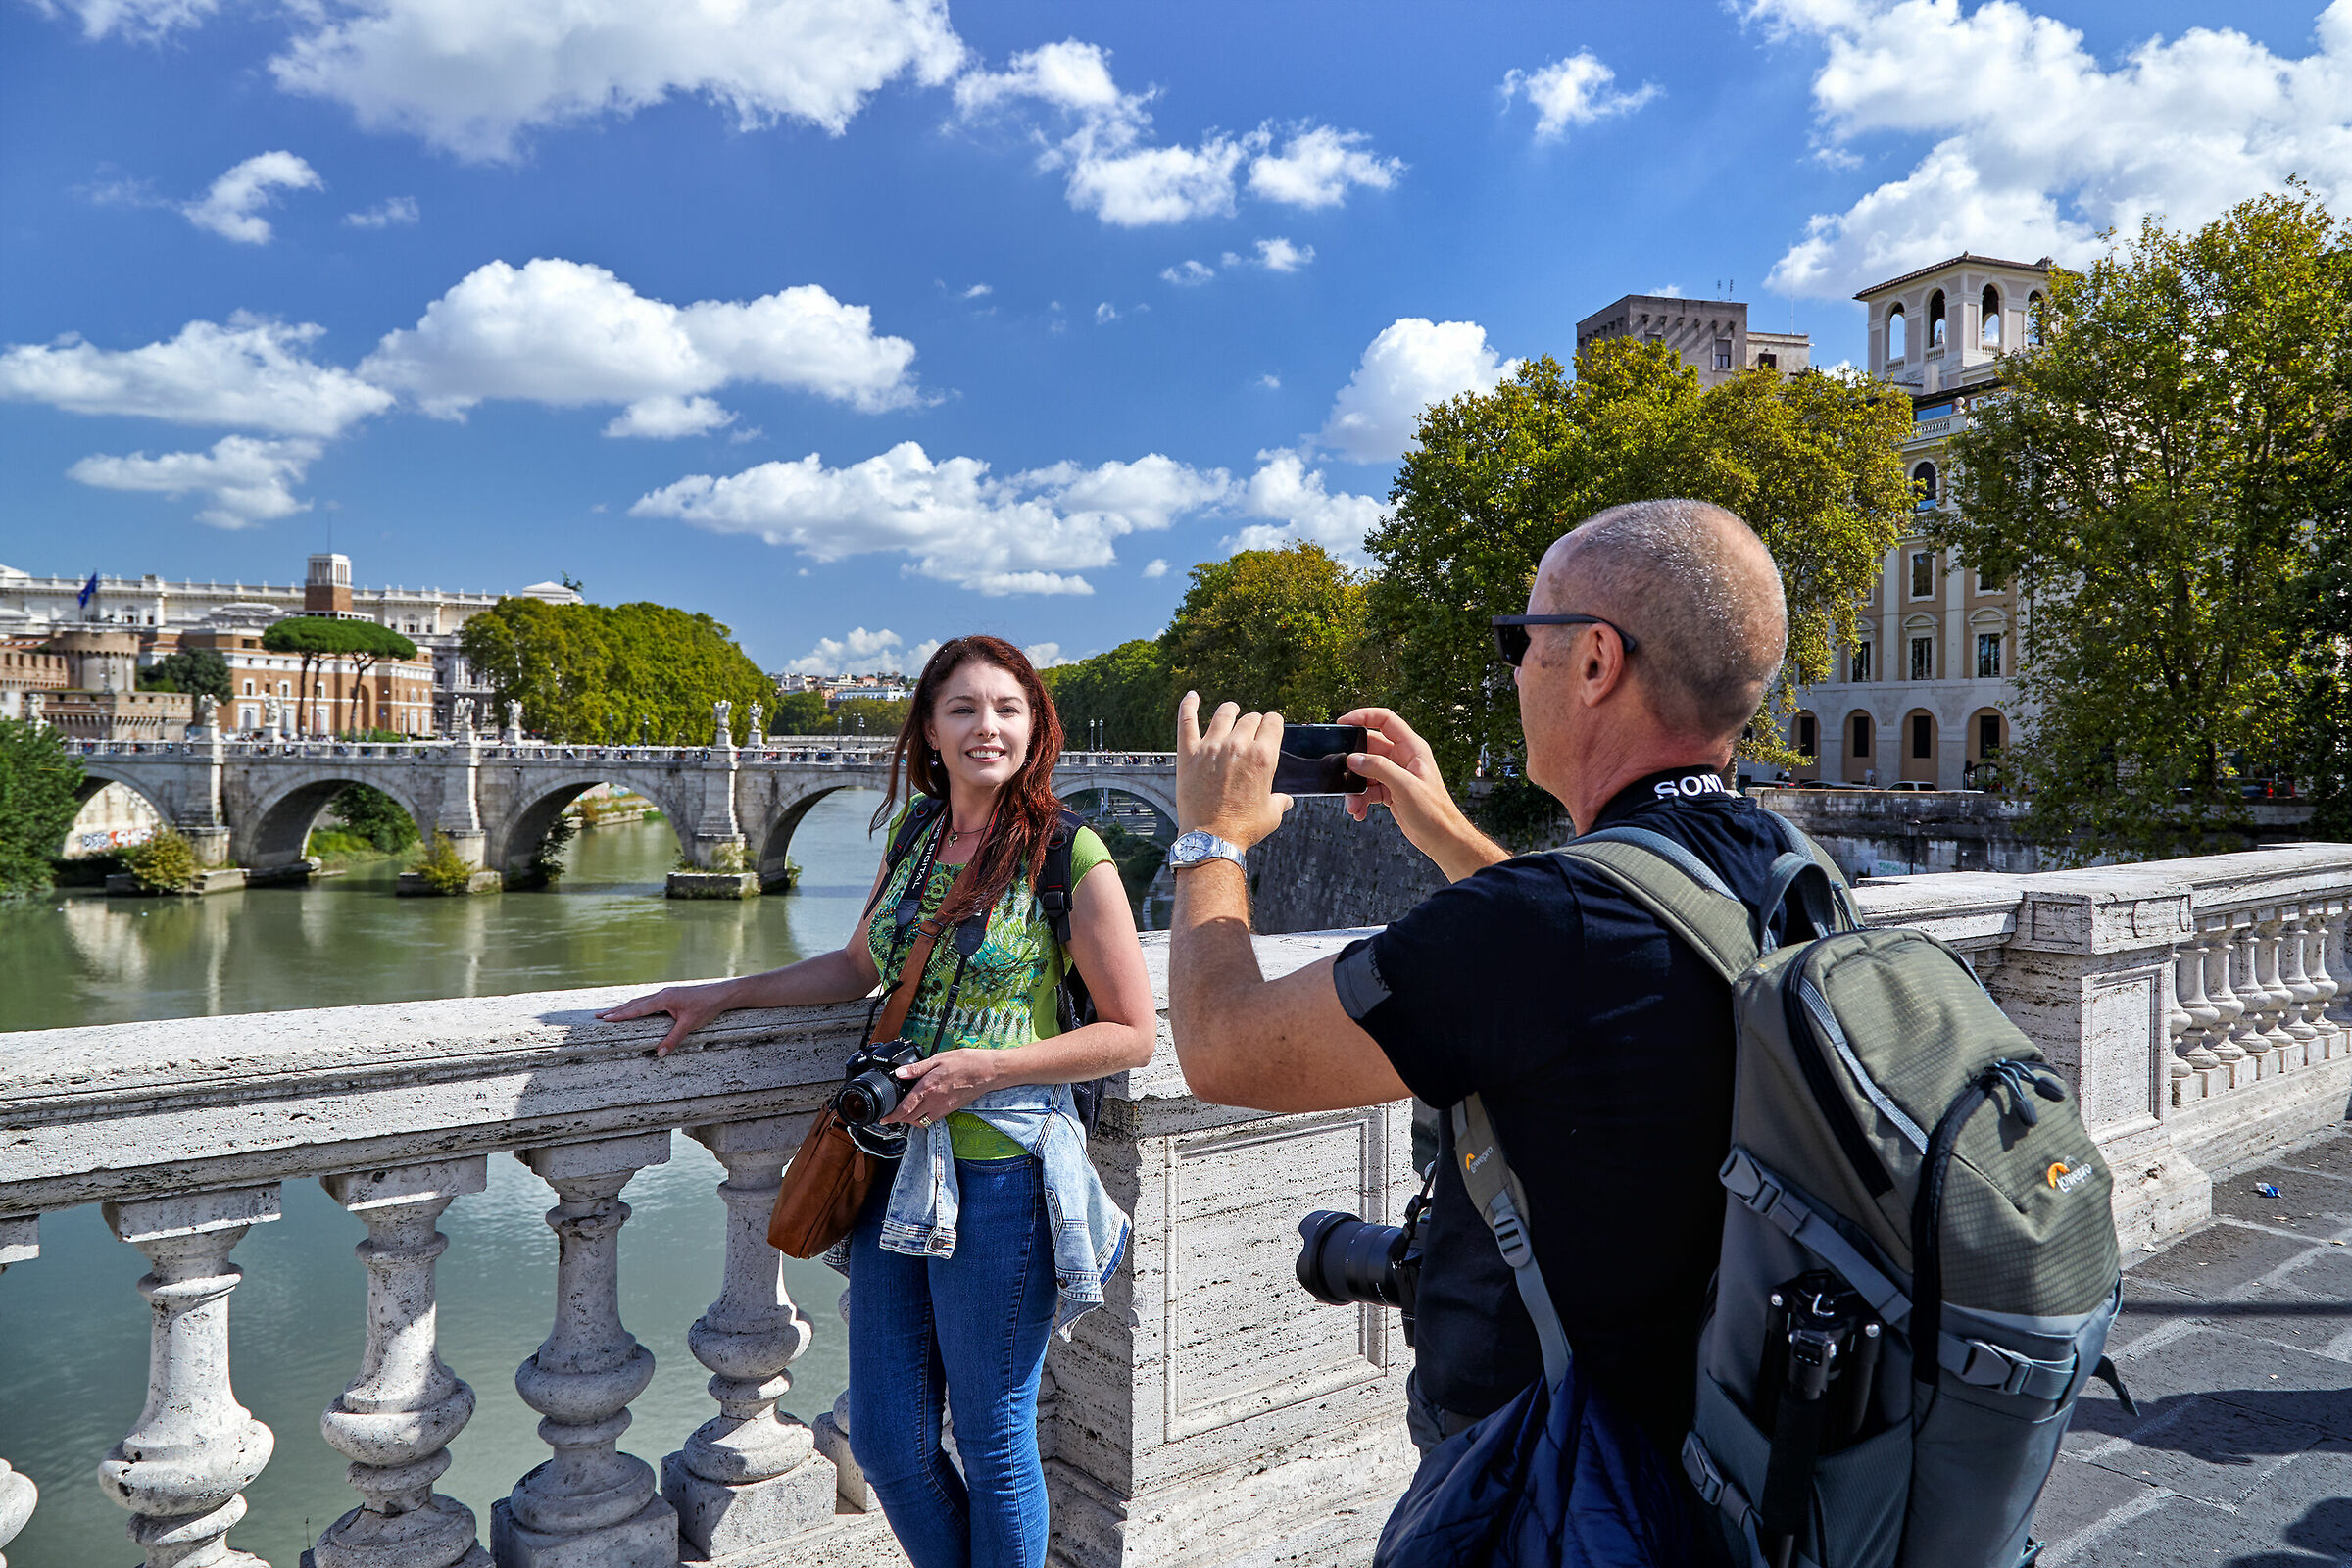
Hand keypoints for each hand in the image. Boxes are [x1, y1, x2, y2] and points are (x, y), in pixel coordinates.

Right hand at [596, 980, 733, 1056]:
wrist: (720, 995)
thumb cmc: (706, 1007)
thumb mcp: (689, 1025)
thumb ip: (673, 1039)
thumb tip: (660, 1053)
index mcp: (664, 998)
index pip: (638, 1008)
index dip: (621, 1015)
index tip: (606, 1019)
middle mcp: (662, 994)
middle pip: (635, 1003)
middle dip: (616, 1010)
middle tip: (598, 1016)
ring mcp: (665, 994)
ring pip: (640, 1001)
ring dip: (625, 1007)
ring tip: (609, 1013)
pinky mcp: (670, 996)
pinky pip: (648, 1002)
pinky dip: (636, 1006)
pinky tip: (632, 1010)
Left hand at [881, 1049, 1003, 1126]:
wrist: (988, 1071)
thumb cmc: (965, 1062)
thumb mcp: (938, 1059)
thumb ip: (917, 1069)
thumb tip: (900, 1073)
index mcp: (928, 1088)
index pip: (906, 1108)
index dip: (893, 1116)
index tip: (884, 1119)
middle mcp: (935, 1102)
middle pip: (911, 1119)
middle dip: (900, 1119)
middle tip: (892, 1114)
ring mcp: (944, 1108)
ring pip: (922, 1122)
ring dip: (912, 1120)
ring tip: (906, 1112)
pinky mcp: (951, 1110)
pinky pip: (933, 1119)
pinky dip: (924, 1118)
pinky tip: (923, 1108)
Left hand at [1175, 691, 1292, 848]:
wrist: (1212, 839)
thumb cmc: (1245, 828)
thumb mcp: (1271, 814)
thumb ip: (1279, 800)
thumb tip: (1286, 800)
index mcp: (1263, 756)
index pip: (1273, 722)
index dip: (1273, 723)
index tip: (1270, 727)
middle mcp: (1238, 745)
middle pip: (1250, 718)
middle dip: (1254, 722)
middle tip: (1251, 730)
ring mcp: (1211, 747)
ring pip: (1224, 713)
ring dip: (1230, 710)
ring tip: (1230, 711)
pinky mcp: (1189, 753)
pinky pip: (1187, 720)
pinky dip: (1189, 705)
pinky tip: (1192, 696)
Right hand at [1335, 706, 1492, 875]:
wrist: (1441, 838)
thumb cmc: (1434, 812)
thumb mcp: (1405, 787)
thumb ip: (1379, 768)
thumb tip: (1354, 758)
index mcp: (1412, 748)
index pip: (1385, 720)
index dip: (1363, 716)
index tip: (1343, 723)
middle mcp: (1402, 758)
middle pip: (1369, 747)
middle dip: (1353, 763)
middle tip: (1341, 774)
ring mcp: (1395, 774)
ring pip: (1365, 771)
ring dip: (1355, 787)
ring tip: (1353, 804)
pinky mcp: (1390, 790)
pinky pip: (1367, 788)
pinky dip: (1360, 799)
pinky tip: (1360, 811)